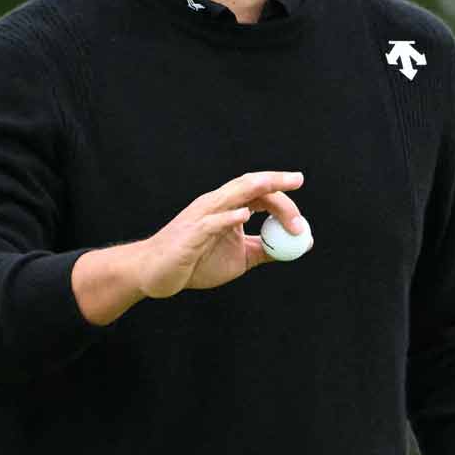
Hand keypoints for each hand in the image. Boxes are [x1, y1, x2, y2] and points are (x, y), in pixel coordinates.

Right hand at [132, 170, 305, 297]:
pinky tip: (244, 215)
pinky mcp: (190, 235)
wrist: (154, 273)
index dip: (278, 186)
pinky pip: (211, 223)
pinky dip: (228, 217)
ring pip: (230, 195)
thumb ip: (266, 249)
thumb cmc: (195, 263)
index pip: (256, 190)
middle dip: (274, 184)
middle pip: (248, 186)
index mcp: (226, 207)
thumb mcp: (240, 258)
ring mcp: (201, 217)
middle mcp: (214, 205)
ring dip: (255, 190)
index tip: (299, 181)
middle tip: (297, 183)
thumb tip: (300, 244)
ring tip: (276, 183)